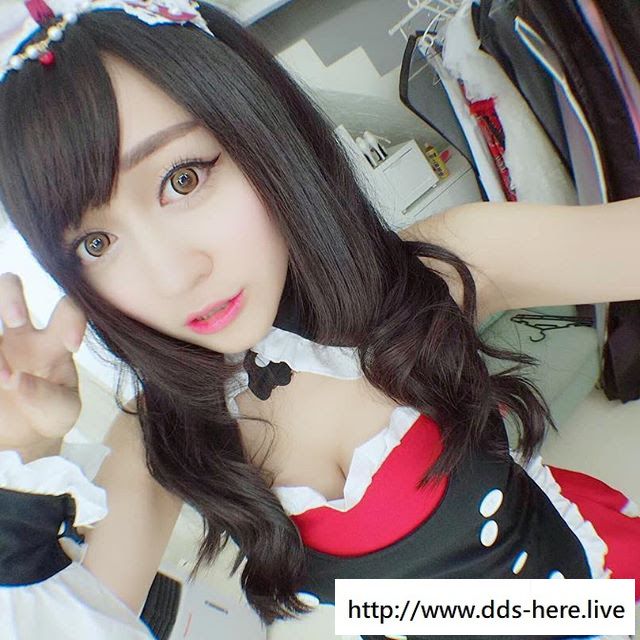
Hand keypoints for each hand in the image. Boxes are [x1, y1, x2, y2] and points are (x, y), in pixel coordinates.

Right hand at [0, 273, 85, 461]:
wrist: (23, 434)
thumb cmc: (48, 413)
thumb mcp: (61, 411)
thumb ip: (48, 397)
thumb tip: (18, 381)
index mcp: (52, 342)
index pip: (67, 311)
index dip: (72, 317)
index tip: (73, 345)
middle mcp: (18, 334)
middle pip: (8, 285)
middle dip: (10, 295)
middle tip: (18, 320)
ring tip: (4, 375)